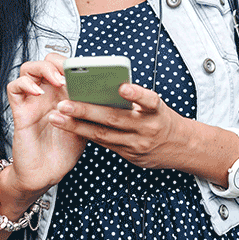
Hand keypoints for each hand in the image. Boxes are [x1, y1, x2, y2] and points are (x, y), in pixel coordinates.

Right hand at [6, 53, 86, 197]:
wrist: (46, 174)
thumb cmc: (65, 151)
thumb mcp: (86, 126)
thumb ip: (89, 108)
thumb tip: (104, 90)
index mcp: (64, 94)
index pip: (64, 66)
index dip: (73, 62)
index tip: (89, 69)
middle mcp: (47, 94)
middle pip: (46, 62)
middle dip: (58, 61)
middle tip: (71, 72)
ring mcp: (32, 101)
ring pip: (28, 69)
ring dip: (43, 69)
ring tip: (58, 80)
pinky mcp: (20, 110)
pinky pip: (14, 87)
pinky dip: (25, 84)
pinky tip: (38, 92)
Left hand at [48, 82, 190, 169]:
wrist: (182, 147)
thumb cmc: (161, 118)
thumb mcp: (154, 105)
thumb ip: (132, 97)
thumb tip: (101, 83)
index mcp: (156, 111)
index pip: (149, 100)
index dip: (136, 94)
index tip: (123, 87)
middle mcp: (148, 128)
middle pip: (114, 118)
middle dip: (86, 111)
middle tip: (63, 104)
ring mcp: (138, 145)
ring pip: (103, 135)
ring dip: (76, 126)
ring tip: (56, 117)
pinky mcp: (130, 156)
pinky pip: (104, 144)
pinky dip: (85, 135)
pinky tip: (67, 127)